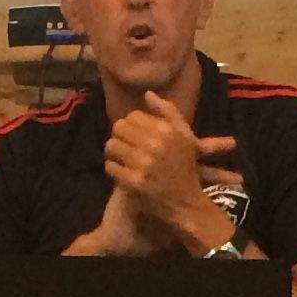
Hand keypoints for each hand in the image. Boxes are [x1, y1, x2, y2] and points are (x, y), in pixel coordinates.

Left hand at [101, 91, 239, 247]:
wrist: (186, 202)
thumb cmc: (184, 167)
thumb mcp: (185, 136)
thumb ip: (168, 112)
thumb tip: (148, 94)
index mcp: (166, 130)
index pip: (133, 116)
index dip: (131, 125)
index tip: (135, 136)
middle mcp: (155, 144)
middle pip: (119, 128)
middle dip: (120, 136)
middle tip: (125, 146)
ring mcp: (143, 164)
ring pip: (111, 145)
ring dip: (113, 152)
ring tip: (120, 157)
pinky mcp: (133, 182)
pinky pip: (110, 166)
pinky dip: (113, 168)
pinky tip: (121, 172)